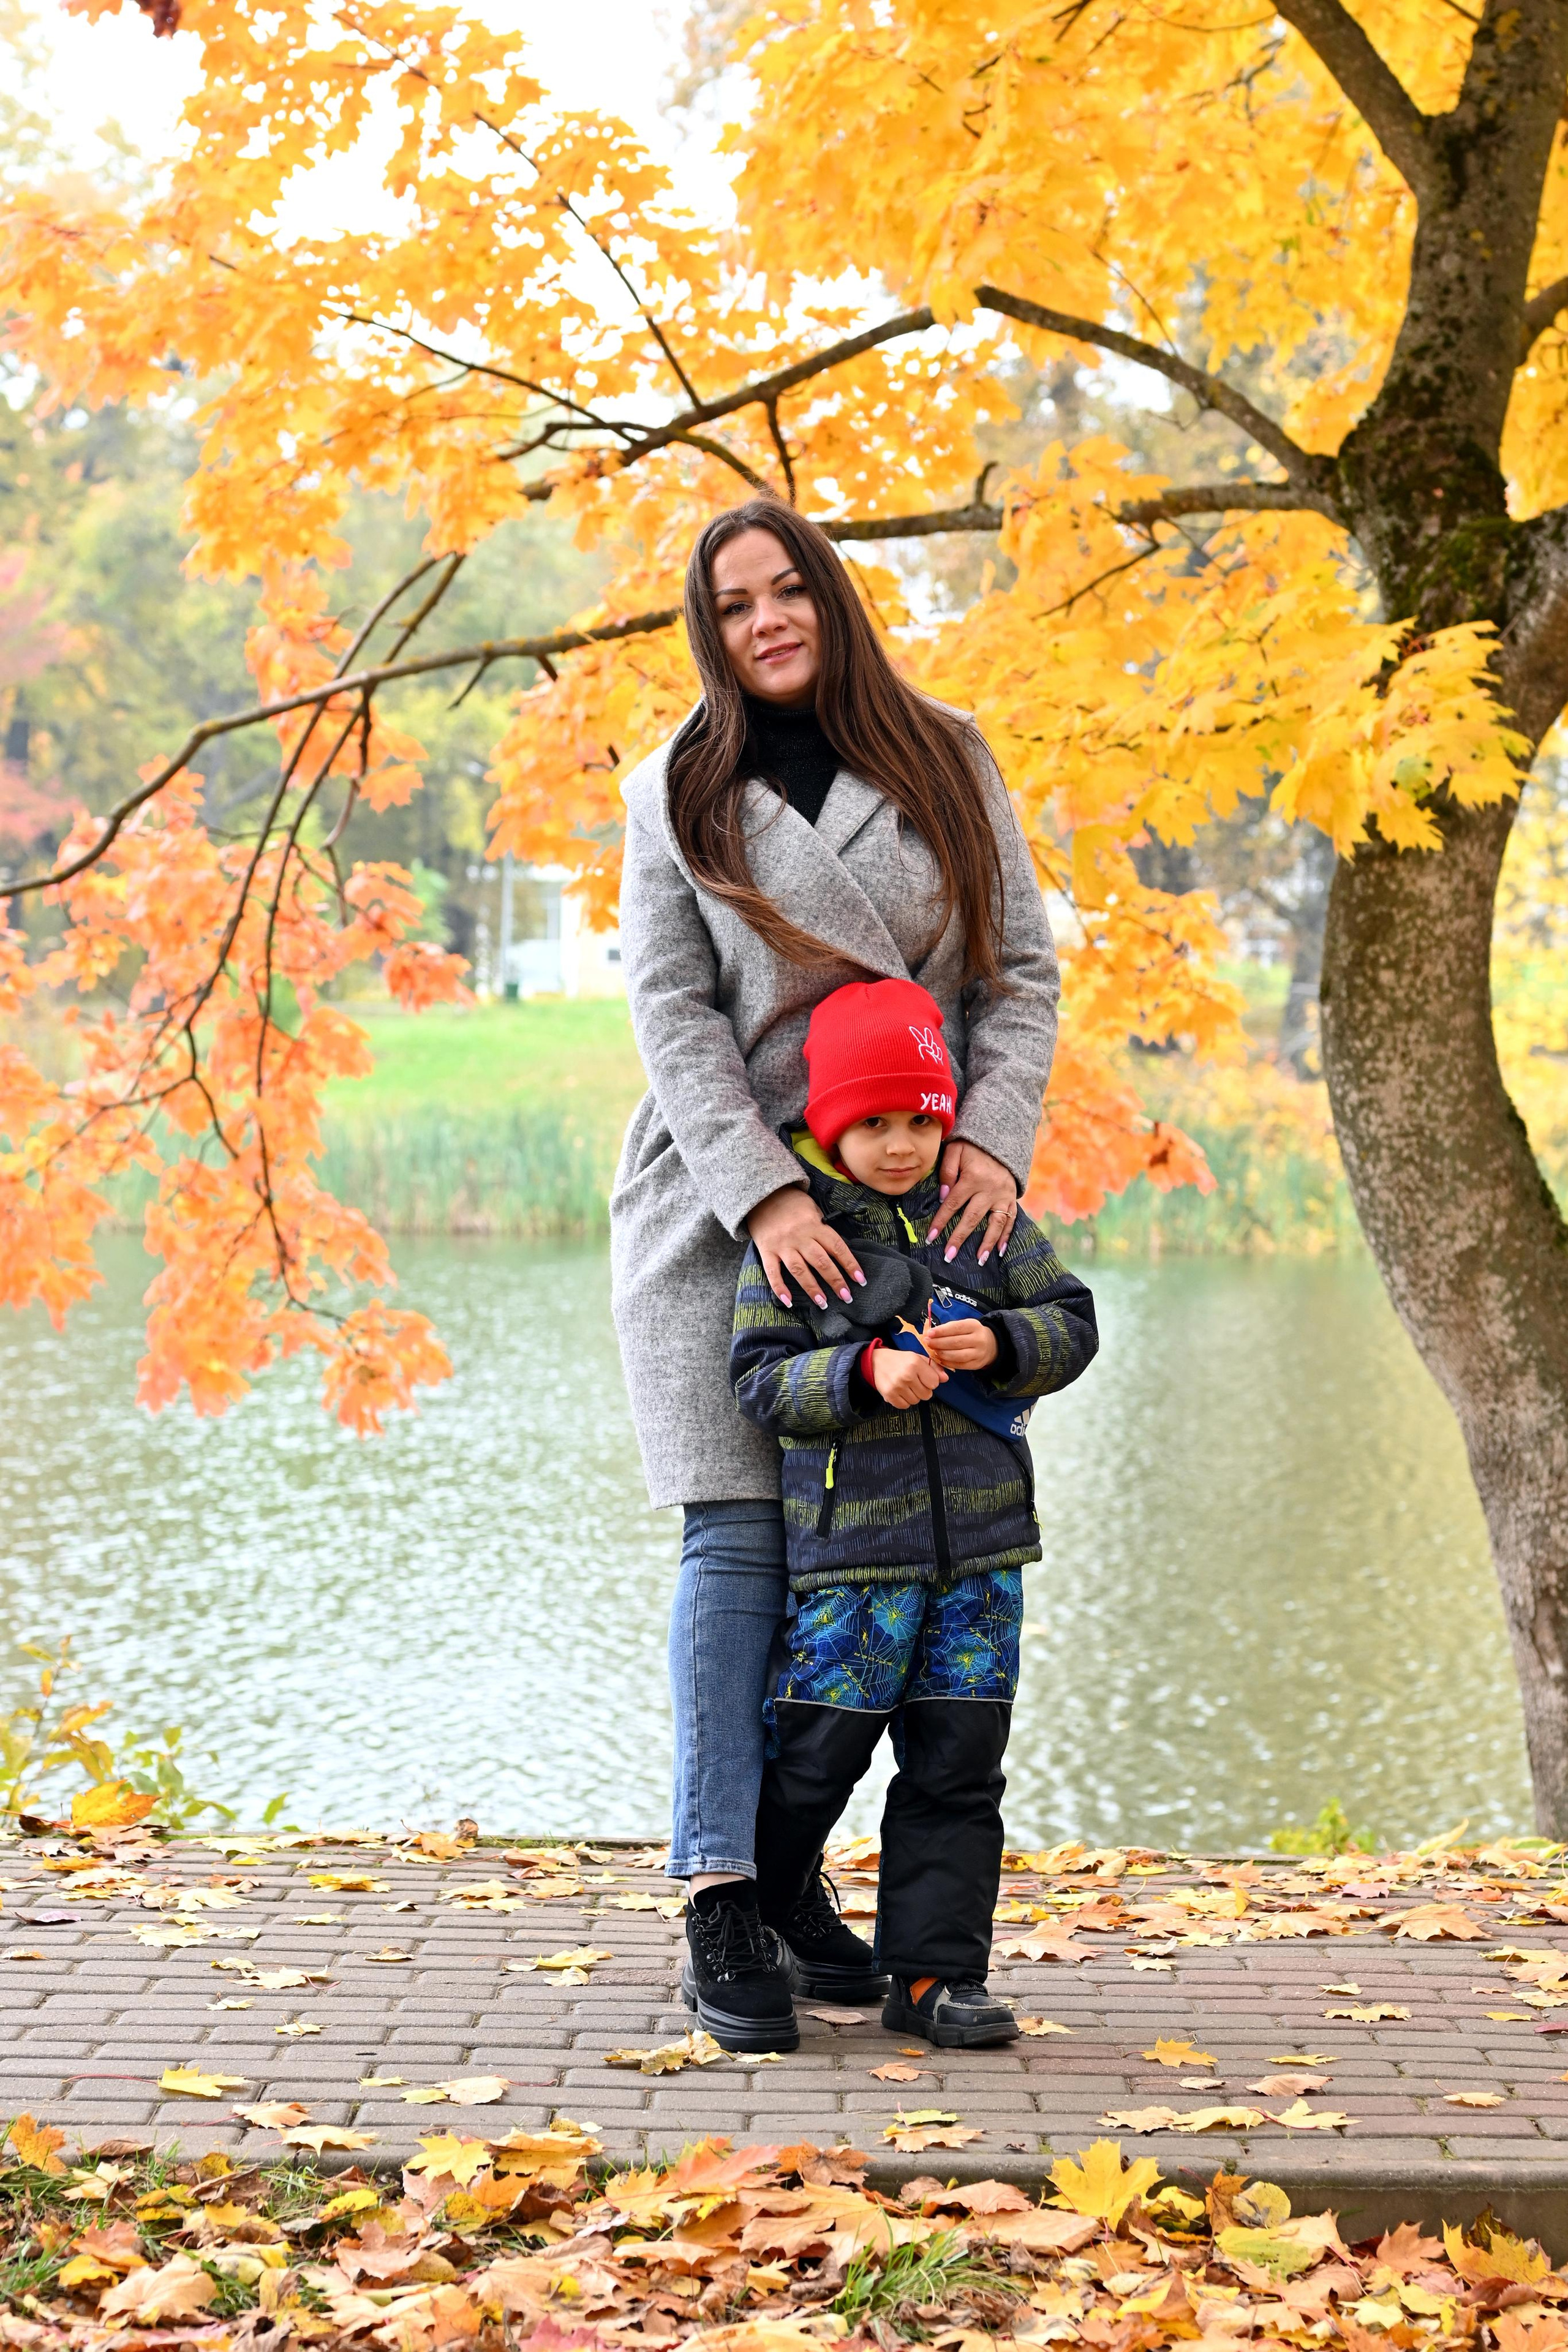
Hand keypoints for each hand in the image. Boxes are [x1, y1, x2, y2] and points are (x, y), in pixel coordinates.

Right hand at [748, 1184, 864, 1309]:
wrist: (762, 1196)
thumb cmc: (792, 1204)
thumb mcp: (813, 1209)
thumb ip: (823, 1228)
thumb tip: (837, 1252)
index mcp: (815, 1225)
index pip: (836, 1247)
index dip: (850, 1263)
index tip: (860, 1279)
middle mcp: (800, 1236)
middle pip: (821, 1262)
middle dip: (835, 1281)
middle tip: (846, 1297)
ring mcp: (782, 1245)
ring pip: (799, 1270)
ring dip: (812, 1288)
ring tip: (823, 1303)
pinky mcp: (766, 1251)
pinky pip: (773, 1272)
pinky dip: (780, 1288)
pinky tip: (788, 1301)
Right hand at [871, 1344, 946, 1409]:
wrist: (877, 1362)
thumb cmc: (900, 1360)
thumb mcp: (918, 1358)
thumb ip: (934, 1368)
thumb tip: (946, 1379)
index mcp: (915, 1363)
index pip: (934, 1383)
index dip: (930, 1381)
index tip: (923, 1377)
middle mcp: (907, 1375)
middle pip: (927, 1395)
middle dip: (923, 1390)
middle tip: (914, 1382)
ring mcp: (897, 1386)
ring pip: (916, 1401)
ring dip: (913, 1395)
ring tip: (906, 1386)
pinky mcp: (889, 1395)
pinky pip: (905, 1406)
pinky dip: (904, 1401)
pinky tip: (900, 1392)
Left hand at [922, 1317, 997, 1371]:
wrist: (991, 1345)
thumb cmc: (971, 1333)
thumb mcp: (964, 1325)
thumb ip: (949, 1328)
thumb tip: (930, 1333)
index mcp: (974, 1326)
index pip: (956, 1328)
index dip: (941, 1331)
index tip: (929, 1333)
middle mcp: (978, 1339)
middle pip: (955, 1342)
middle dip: (938, 1343)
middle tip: (928, 1342)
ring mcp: (978, 1353)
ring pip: (957, 1355)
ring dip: (942, 1353)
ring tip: (933, 1350)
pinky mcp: (976, 1364)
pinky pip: (959, 1365)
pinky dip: (947, 1362)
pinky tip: (940, 1358)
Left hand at [928, 1138, 1017, 1265]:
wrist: (1001, 1139)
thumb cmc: (973, 1147)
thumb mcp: (955, 1150)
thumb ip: (947, 1171)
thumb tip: (943, 1195)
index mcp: (973, 1178)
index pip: (953, 1204)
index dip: (941, 1221)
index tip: (930, 1237)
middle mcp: (990, 1189)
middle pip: (972, 1218)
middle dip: (959, 1238)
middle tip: (948, 1256)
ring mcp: (1003, 1195)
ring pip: (995, 1223)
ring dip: (987, 1243)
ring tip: (979, 1260)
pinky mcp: (1012, 1198)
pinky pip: (1011, 1220)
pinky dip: (1005, 1236)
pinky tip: (1000, 1251)